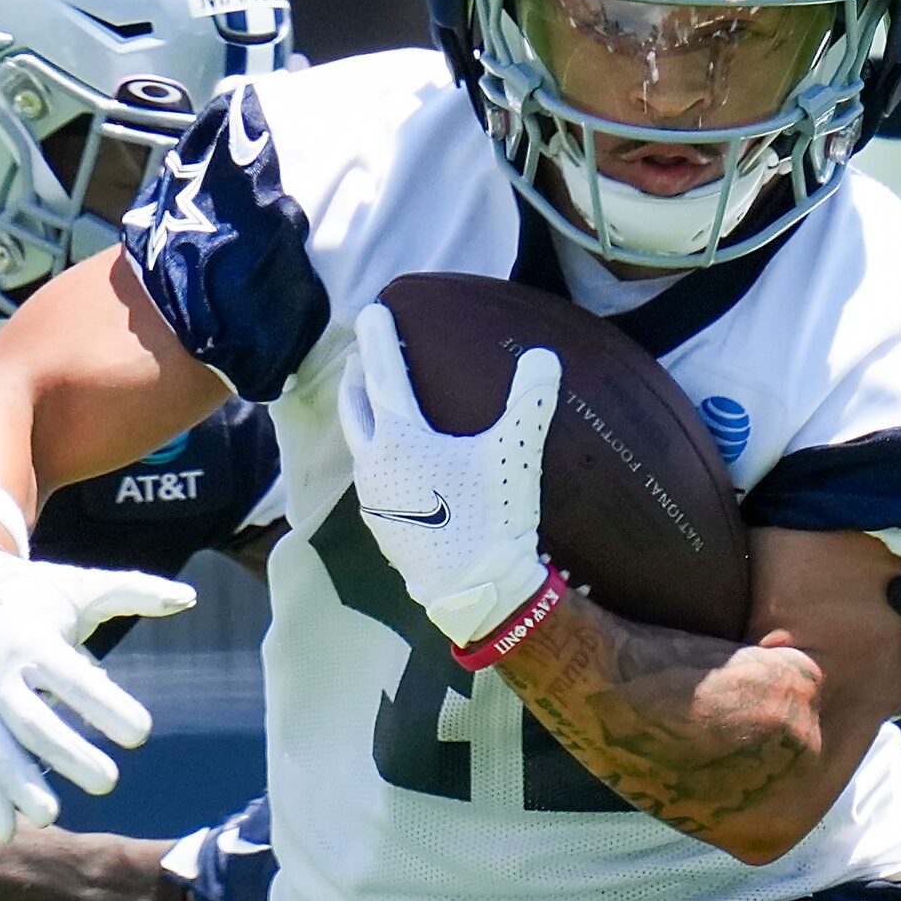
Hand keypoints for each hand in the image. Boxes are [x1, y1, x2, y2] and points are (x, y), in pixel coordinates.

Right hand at [0, 547, 191, 841]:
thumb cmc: (38, 596)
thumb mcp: (83, 586)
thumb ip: (135, 592)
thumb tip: (190, 597)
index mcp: (31, 638)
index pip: (69, 676)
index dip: (103, 704)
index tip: (143, 733)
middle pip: (30, 720)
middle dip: (66, 753)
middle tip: (108, 783)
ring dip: (20, 785)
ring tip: (51, 818)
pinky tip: (8, 834)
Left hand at [337, 302, 557, 647]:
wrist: (476, 590)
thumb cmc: (491, 518)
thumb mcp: (514, 453)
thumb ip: (530, 401)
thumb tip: (544, 356)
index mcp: (400, 438)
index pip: (385, 373)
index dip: (381, 338)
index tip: (372, 310)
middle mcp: (375, 463)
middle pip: (356, 406)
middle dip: (358, 375)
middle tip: (363, 352)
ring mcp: (373, 497)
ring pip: (359, 442)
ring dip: (363, 414)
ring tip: (374, 400)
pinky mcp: (381, 525)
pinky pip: (371, 473)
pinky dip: (376, 451)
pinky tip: (394, 460)